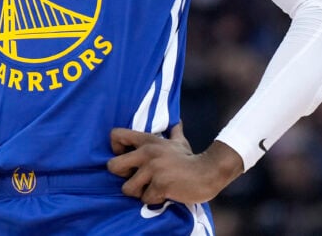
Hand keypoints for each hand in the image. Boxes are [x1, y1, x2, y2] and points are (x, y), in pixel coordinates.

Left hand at [106, 123, 242, 205]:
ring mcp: (153, 169)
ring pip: (127, 188)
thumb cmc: (191, 159)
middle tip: (134, 179)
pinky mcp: (160, 185)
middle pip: (113, 166)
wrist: (208, 172)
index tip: (126, 158)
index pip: (115, 135)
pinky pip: (145, 199)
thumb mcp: (180, 143)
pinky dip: (153, 200)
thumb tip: (177, 122)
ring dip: (138, 193)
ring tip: (150, 189)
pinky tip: (163, 195)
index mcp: (147, 140)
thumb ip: (174, 132)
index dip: (115, 149)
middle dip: (121, 176)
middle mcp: (146, 153)